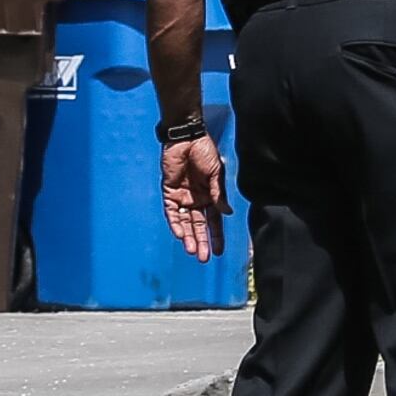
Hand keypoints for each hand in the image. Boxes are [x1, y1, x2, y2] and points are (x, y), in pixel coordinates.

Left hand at [163, 134, 228, 261]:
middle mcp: (196, 199)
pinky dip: (175, 224)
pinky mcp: (169, 192)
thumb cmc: (204, 151)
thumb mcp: (217, 173)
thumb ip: (219, 194)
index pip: (213, 221)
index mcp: (210, 196)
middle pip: (199, 226)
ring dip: (188, 237)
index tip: (218, 252)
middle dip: (201, 242)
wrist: (186, 137)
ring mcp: (182, 197)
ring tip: (192, 251)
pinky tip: (180, 235)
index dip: (216, 236)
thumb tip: (227, 213)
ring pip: (185, 223)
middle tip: (203, 258)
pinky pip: (171, 212)